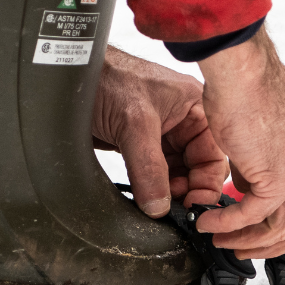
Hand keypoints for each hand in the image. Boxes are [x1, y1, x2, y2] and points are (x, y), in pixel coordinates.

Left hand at [92, 46, 229, 218]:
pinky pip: (153, 174)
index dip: (205, 185)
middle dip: (186, 192)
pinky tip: (144, 198)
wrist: (70, 74)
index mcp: (196, 109)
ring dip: (167, 194)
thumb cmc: (106, 77)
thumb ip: (148, 167)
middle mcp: (183, 123)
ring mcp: (160, 135)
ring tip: (155, 206)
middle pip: (196, 170)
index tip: (191, 207)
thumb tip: (158, 206)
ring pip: (175, 175)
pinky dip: (150, 189)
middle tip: (170, 209)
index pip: (213, 157)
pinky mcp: (139, 144)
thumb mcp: (134, 122)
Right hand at [194, 28, 284, 259]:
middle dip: (270, 244)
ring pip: (281, 227)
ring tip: (219, 237)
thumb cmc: (249, 86)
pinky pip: (253, 215)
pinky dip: (228, 223)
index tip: (262, 234)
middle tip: (241, 248)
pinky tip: (209, 222)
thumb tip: (251, 188)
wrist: (242, 69)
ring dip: (246, 239)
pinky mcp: (282, 177)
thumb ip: (268, 162)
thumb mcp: (271, 130)